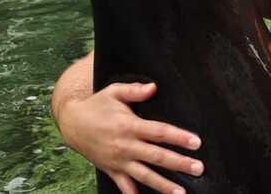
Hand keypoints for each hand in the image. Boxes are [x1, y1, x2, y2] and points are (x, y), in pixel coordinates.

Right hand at [58, 82, 203, 193]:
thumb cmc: (97, 105)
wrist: (71, 123)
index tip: (196, 143)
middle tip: (199, 168)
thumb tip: (154, 87)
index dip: (179, 137)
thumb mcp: (114, 92)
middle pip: (157, 156)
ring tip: (180, 192)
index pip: (160, 132)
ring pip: (145, 175)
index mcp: (129, 126)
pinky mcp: (111, 169)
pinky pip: (124, 186)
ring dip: (163, 185)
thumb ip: (135, 90)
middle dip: (179, 163)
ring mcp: (118, 160)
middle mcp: (125, 146)